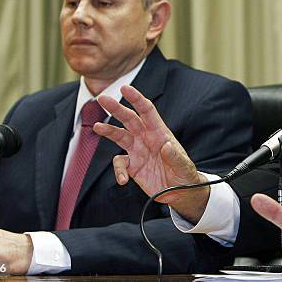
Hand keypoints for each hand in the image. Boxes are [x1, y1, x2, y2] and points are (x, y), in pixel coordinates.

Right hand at [93, 84, 209, 222]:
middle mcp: (146, 138)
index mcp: (160, 132)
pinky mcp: (132, 166)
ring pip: (119, 136)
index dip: (136, 98)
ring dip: (108, 131)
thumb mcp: (184, 166)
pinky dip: (118, 171)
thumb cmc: (185, 174)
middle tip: (102, 98)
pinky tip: (123, 181)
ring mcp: (137, 151)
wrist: (180, 192)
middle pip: (129, 119)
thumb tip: (166, 146)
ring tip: (97, 128)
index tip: (125, 88)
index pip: (147, 111)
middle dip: (116, 108)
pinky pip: (119, 163)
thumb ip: (175, 156)